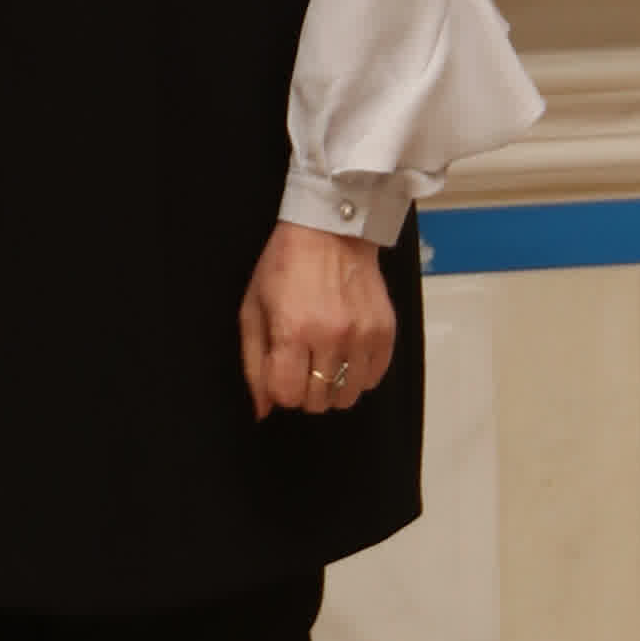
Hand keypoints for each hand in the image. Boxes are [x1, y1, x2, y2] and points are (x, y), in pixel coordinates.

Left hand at [240, 217, 395, 420]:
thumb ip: (254, 362)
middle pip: (318, 400)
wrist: (330, 231)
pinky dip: (359, 375)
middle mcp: (331, 337)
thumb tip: (262, 409)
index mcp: (293, 330)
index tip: (280, 373)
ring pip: (348, 396)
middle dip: (304, 391)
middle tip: (301, 364)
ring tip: (324, 362)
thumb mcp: (253, 308)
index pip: (288, 395)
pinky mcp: (385, 331)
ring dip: (333, 388)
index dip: (280, 390)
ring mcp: (362, 335)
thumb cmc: (284, 266)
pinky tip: (346, 355)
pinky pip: (373, 378)